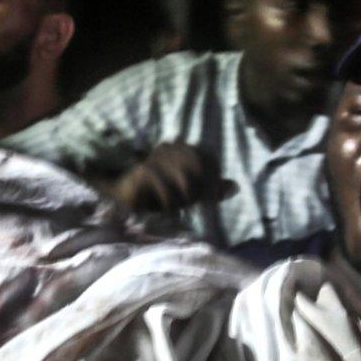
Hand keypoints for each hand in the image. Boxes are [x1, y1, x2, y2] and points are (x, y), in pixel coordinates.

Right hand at [109, 144, 230, 215]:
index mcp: (181, 149)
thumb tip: (235, 186)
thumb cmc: (159, 196)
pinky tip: (168, 211)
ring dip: (184, 197)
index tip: (212, 197)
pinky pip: (166, 188)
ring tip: (179, 208)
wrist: (125, 199)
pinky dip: (170, 203)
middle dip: (201, 187)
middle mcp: (169, 148)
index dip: (214, 178)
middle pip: (198, 164)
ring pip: (184, 177)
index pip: (208, 158)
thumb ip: (210, 190)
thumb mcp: (189, 194)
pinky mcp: (145, 171)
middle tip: (196, 205)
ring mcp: (156, 158)